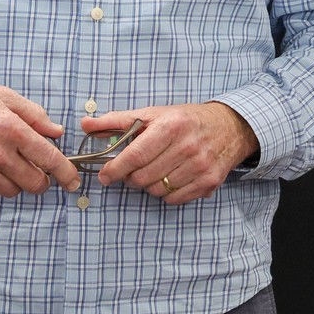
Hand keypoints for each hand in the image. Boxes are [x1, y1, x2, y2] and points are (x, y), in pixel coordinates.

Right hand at [0, 70, 80, 199]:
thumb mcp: (5, 96)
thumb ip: (35, 115)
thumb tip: (56, 131)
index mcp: (12, 129)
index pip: (49, 159)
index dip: (66, 173)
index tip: (73, 181)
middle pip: (34, 183)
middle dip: (42, 179)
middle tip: (36, 168)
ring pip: (13, 191)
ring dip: (17, 182)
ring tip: (8, 163)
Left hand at [87, 102, 258, 205]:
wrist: (228, 127)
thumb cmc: (185, 120)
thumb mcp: (153, 114)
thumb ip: (117, 121)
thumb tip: (85, 125)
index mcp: (171, 126)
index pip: (136, 155)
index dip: (116, 168)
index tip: (104, 175)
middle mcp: (188, 147)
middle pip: (143, 177)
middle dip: (131, 177)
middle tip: (132, 169)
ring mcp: (200, 167)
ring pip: (157, 190)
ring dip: (148, 185)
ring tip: (154, 170)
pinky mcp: (209, 183)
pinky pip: (174, 199)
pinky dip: (166, 193)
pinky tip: (169, 177)